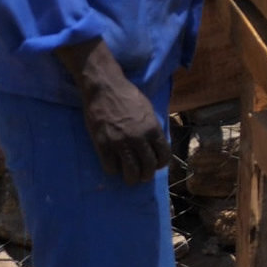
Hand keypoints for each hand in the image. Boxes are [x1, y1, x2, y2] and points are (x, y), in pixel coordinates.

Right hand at [57, 39, 169, 184]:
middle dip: (146, 175)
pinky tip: (114, 166)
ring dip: (131, 178)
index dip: (160, 164)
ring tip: (130, 177)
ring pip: (130, 172)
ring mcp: (120, 143)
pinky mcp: (103, 145)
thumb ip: (152, 128)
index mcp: (153, 129)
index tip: (155, 165)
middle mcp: (139, 138)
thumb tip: (156, 145)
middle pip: (148, 167)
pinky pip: (111, 167)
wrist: (105, 88)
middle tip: (142, 176)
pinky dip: (114, 170)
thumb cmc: (128, 96)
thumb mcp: (148, 110)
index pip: (163, 156)